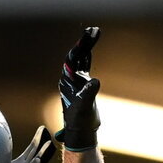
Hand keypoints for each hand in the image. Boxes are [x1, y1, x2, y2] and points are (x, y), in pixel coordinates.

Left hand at [57, 26, 101, 151]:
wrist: (81, 132)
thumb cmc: (80, 122)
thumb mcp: (84, 108)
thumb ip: (88, 94)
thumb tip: (94, 81)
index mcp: (67, 82)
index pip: (71, 60)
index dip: (80, 47)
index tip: (88, 35)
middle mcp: (69, 80)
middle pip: (75, 56)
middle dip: (84, 42)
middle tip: (94, 30)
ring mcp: (76, 82)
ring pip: (80, 59)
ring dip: (86, 46)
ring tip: (95, 32)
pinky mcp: (82, 85)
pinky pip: (84, 66)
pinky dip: (87, 56)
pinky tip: (90, 48)